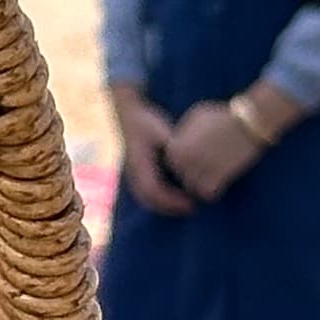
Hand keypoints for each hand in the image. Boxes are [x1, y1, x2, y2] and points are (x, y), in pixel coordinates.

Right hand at [113, 89, 193, 218]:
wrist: (129, 112)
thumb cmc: (146, 120)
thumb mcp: (160, 131)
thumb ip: (173, 146)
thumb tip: (188, 161)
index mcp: (138, 163)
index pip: (153, 190)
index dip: (171, 200)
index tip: (191, 201)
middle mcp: (133, 170)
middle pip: (148, 199)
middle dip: (169, 207)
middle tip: (190, 207)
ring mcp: (132, 171)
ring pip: (145, 197)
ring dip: (164, 204)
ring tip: (184, 204)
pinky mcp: (136, 169)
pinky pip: (146, 190)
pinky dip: (160, 197)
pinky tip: (176, 194)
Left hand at [161, 100, 267, 205]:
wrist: (248, 122)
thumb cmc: (222, 117)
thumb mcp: (195, 119)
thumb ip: (184, 134)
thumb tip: (181, 144)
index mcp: (176, 146)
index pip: (171, 164)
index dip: (184, 163)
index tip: (197, 160)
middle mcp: (184, 160)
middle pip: (182, 177)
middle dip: (193, 174)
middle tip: (207, 169)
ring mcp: (199, 169)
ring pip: (193, 188)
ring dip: (202, 185)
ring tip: (212, 178)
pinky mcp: (217, 177)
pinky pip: (208, 194)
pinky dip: (213, 192)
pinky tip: (220, 184)